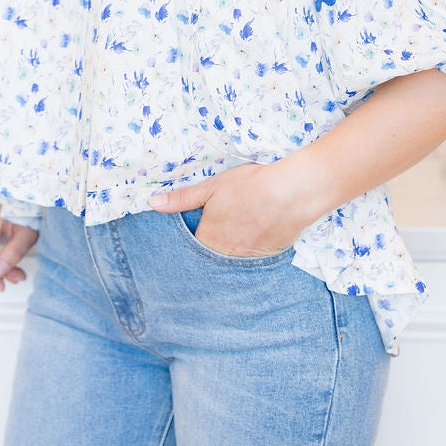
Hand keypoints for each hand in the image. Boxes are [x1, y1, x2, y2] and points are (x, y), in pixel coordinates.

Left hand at [149, 162, 302, 257]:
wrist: (291, 192)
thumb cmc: (250, 186)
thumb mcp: (211, 187)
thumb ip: (182, 199)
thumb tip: (153, 203)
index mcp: (209, 239)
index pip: (193, 247)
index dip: (197, 235)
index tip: (203, 226)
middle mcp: (227, 255)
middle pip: (215, 255)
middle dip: (216, 245)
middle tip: (227, 226)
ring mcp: (250, 259)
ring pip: (236, 258)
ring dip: (236, 248)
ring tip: (244, 228)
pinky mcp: (271, 256)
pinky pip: (257, 259)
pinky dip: (256, 248)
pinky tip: (261, 231)